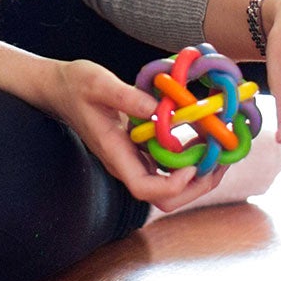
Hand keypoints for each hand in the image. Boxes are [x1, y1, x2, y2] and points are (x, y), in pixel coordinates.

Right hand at [34, 59, 227, 212]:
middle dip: (195, 187)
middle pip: (163, 198)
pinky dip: (191, 156)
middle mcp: (127, 163)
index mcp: (115, 153)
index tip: (193, 164)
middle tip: (220, 162)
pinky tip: (205, 134)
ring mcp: (134, 159)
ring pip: (170, 185)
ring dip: (199, 174)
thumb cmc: (75, 85)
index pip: (143, 188)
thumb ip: (126, 96)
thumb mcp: (97, 83)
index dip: (172, 185)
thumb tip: (157, 107)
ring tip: (220, 148)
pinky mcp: (140, 150)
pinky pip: (170, 165)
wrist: (60, 89)